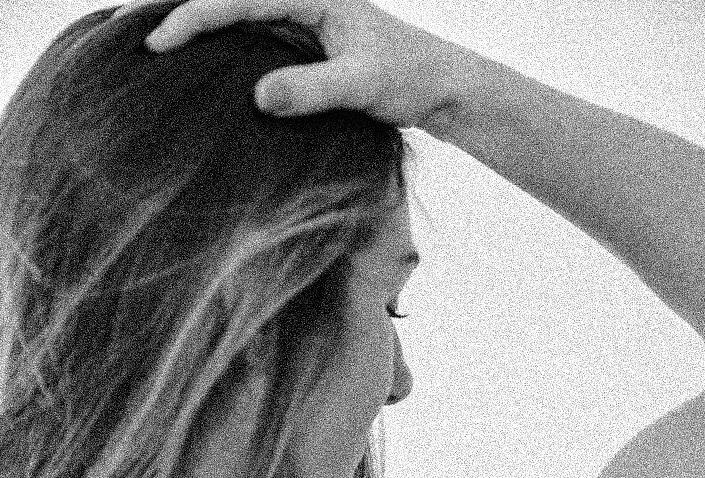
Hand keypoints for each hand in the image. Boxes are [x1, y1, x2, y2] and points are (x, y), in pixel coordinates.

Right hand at [111, 0, 464, 129]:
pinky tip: (194, 73)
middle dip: (177, 15)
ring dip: (194, 33)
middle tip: (127, 40)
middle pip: (226, 1)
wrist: (434, 85)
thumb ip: (313, 91)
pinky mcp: (298, 45)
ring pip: (232, 20)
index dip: (192, 18)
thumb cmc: (405, 78)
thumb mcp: (361, 86)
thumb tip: (259, 98)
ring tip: (149, 55)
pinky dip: (217, 53)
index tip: (158, 44)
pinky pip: (247, 41)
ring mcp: (297, 21)